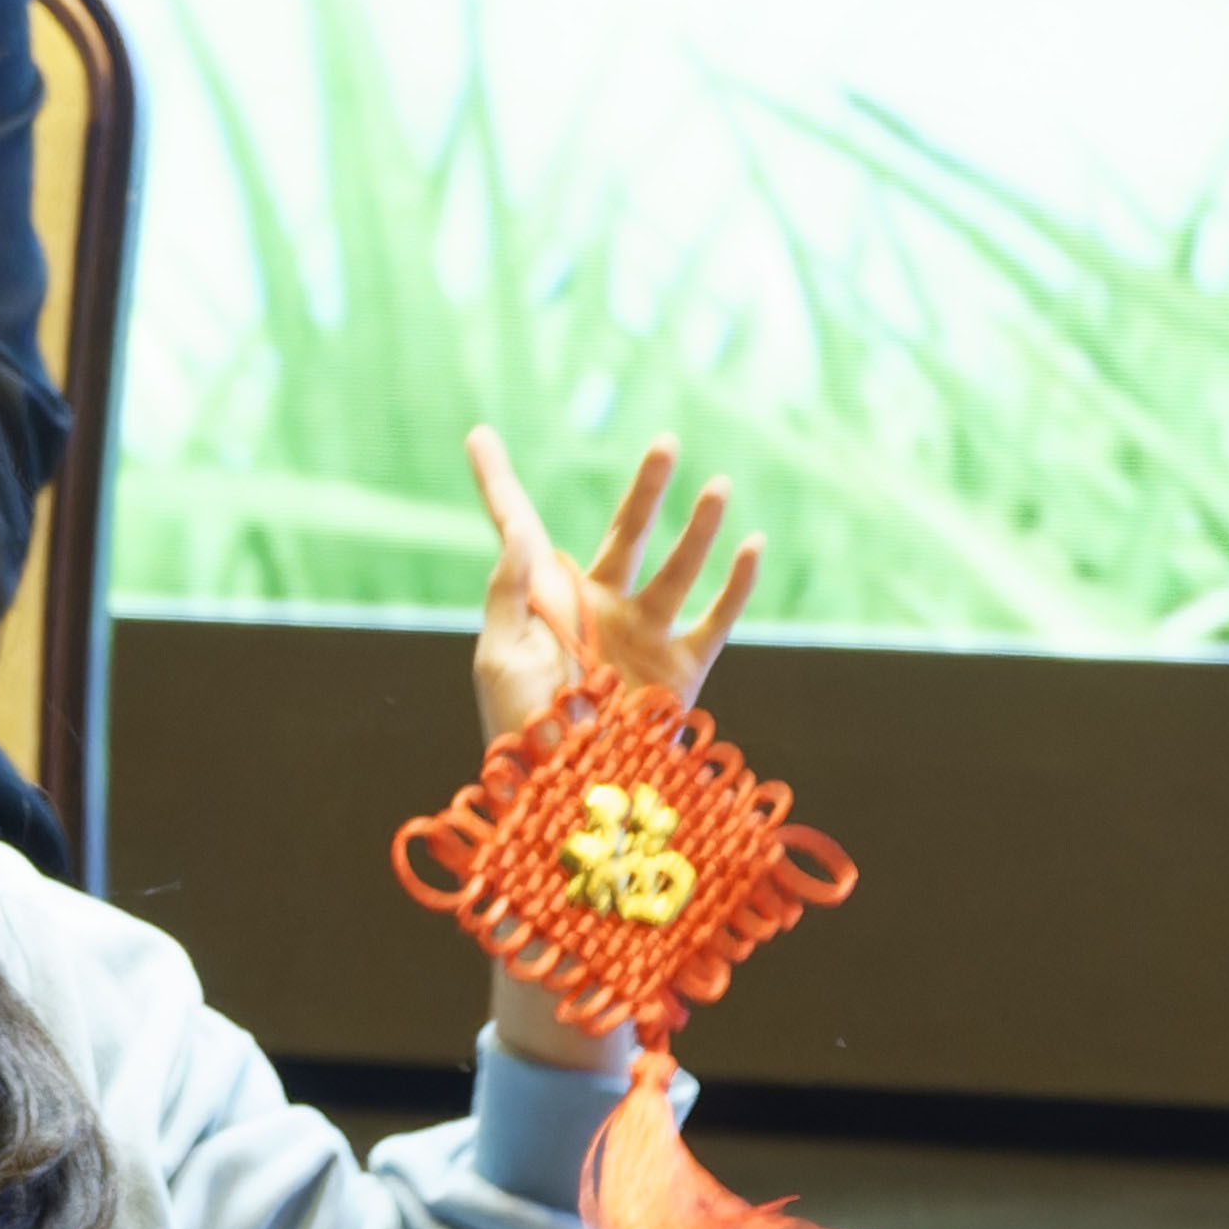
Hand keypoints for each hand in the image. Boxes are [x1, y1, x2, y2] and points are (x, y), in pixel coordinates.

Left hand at [464, 428, 760, 744]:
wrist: (569, 792)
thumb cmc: (524, 728)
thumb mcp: (502, 656)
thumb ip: (510, 590)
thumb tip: (519, 530)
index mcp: (547, 600)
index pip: (520, 529)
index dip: (499, 483)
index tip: (477, 436)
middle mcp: (599, 606)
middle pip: (625, 534)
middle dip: (646, 491)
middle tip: (666, 444)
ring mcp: (643, 634)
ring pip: (676, 569)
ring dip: (698, 530)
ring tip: (718, 486)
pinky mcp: (679, 668)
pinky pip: (714, 618)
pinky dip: (735, 586)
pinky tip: (750, 546)